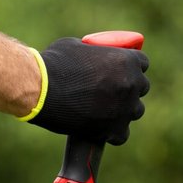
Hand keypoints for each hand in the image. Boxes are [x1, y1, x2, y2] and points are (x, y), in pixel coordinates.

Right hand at [23, 37, 149, 144]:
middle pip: (141, 87)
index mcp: (126, 60)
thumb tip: (96, 58)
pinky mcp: (112, 130)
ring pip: (135, 111)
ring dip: (123, 110)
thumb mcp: (78, 47)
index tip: (122, 71)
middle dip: (129, 88)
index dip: (131, 67)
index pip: (142, 63)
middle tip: (112, 91)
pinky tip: (101, 128)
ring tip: (105, 111)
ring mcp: (123, 109)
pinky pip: (122, 135)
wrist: (39, 90)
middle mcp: (131, 84)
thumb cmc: (54, 64)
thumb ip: (96, 53)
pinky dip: (113, 133)